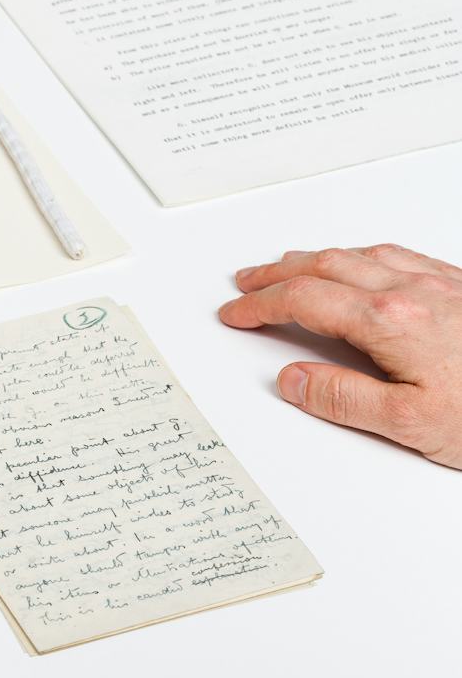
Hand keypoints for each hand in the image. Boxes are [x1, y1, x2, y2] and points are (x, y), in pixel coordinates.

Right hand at [218, 243, 461, 468]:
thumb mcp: (411, 424)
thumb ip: (343, 399)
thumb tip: (292, 380)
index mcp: (390, 321)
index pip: (305, 301)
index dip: (261, 306)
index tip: (236, 313)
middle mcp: (413, 291)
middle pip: (325, 266)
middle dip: (277, 273)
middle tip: (246, 283)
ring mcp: (440, 283)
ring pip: (360, 253)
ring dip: (314, 258)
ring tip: (289, 266)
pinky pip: (397, 254)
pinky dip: (359, 254)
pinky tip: (360, 262)